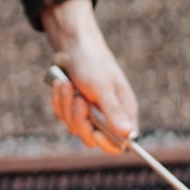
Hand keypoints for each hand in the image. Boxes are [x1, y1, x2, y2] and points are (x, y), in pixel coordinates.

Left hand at [39, 0, 137, 153]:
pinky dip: (59, 101)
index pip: (120, 144)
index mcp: (123, 112)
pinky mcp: (73, 107)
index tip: (95, 133)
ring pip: (73, 127)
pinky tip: (62, 83)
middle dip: (80, 119)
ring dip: (66, 105)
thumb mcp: (103, 88)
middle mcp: (107, 115)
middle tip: (80, 100)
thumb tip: (130, 136)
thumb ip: (114, 112)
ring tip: (68, 84)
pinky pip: (62, 116)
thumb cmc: (93, 63)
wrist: (72, 45)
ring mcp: (89, 112)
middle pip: (92, 139)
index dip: (108, 144)